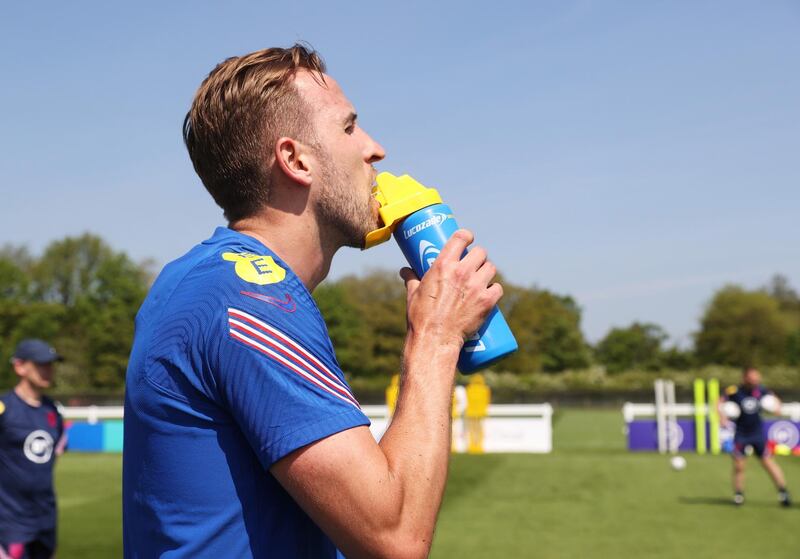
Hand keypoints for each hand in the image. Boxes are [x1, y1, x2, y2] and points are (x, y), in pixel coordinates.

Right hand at [399, 229, 501, 347]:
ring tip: (482, 278)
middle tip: (474, 264)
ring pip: (491, 268)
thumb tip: (405, 270)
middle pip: (481, 252)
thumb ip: (411, 278)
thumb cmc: (421, 316)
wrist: (435, 339)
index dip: (467, 236)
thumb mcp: (413, 294)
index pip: (461, 238)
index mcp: (444, 265)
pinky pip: (498, 288)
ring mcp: (477, 286)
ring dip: (487, 271)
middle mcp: (462, 272)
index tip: (468, 239)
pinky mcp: (487, 301)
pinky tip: (490, 292)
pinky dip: (494, 289)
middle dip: (478, 257)